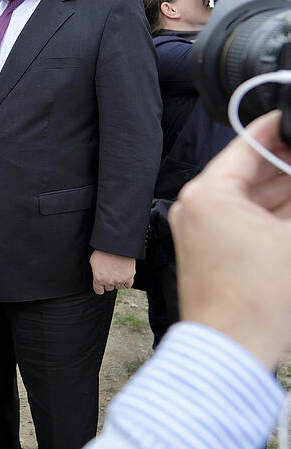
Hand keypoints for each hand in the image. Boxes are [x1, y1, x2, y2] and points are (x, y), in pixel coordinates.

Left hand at [89, 249, 134, 294]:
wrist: (116, 245)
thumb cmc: (103, 251)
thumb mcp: (93, 261)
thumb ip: (95, 271)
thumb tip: (96, 275)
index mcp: (98, 278)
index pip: (98, 291)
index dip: (99, 288)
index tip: (101, 286)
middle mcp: (109, 281)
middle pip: (109, 288)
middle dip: (108, 282)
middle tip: (109, 274)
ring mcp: (119, 280)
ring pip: (118, 287)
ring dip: (117, 281)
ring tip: (117, 273)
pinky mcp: (129, 277)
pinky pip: (128, 285)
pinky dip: (126, 282)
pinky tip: (124, 276)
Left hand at [170, 110, 290, 367]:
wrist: (229, 347)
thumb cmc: (255, 300)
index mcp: (207, 193)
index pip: (247, 145)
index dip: (278, 129)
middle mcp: (195, 204)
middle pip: (250, 170)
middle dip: (288, 163)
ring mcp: (198, 226)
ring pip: (250, 194)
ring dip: (284, 189)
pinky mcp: (207, 246)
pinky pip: (244, 217)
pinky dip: (272, 212)